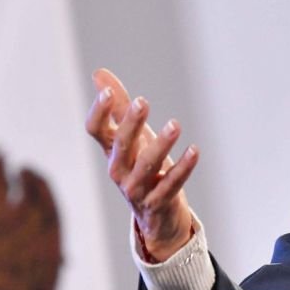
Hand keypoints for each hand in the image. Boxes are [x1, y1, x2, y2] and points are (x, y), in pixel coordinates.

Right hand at [84, 68, 198, 261]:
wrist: (156, 215)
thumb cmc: (142, 166)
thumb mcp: (131, 136)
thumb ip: (119, 107)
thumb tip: (99, 73)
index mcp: (111, 151)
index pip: (95, 130)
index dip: (99, 112)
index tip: (108, 92)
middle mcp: (119, 169)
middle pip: (120, 145)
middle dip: (131, 124)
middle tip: (142, 102)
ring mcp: (136, 188)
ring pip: (146, 166)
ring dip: (161, 145)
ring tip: (175, 125)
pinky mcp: (157, 202)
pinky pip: (170, 185)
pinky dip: (183, 168)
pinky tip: (194, 150)